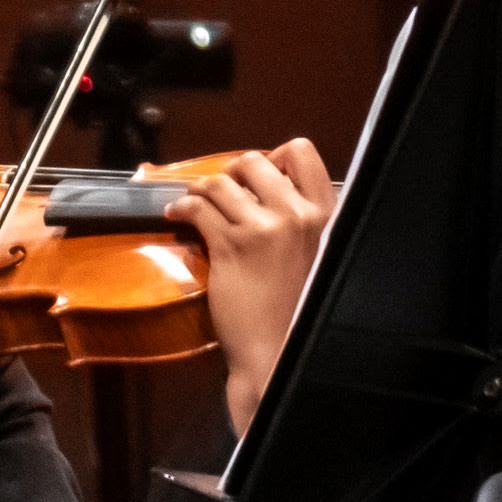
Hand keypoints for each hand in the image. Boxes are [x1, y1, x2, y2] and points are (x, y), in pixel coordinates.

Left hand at [183, 134, 339, 433]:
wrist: (278, 349)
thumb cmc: (296, 307)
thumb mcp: (314, 253)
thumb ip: (299, 220)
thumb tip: (268, 189)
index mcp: (324, 214)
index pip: (302, 151)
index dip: (273, 156)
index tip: (257, 176)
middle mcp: (297, 214)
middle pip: (254, 161)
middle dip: (231, 172)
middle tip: (221, 191)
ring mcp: (264, 229)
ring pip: (222, 182)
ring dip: (201, 188)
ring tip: (195, 201)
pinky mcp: (231, 246)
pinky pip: (199, 207)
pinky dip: (181, 207)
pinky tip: (176, 216)